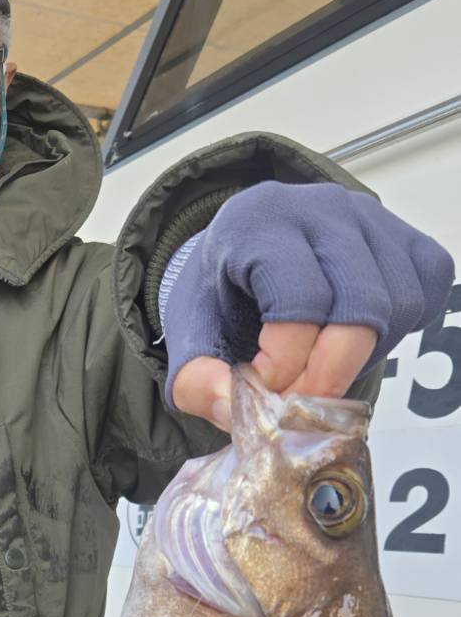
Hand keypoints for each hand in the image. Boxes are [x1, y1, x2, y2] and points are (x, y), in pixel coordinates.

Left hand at [164, 182, 453, 430]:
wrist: (243, 258)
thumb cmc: (223, 295)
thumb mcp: (190, 337)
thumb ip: (196, 382)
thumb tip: (232, 408)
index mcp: (258, 223)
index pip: (298, 300)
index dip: (287, 361)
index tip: (265, 386)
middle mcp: (321, 208)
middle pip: (359, 306)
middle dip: (332, 371)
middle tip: (302, 400)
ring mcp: (370, 218)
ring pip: (399, 306)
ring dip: (366, 355)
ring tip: (321, 364)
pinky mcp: (405, 236)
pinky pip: (427, 291)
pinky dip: (400, 332)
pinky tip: (355, 339)